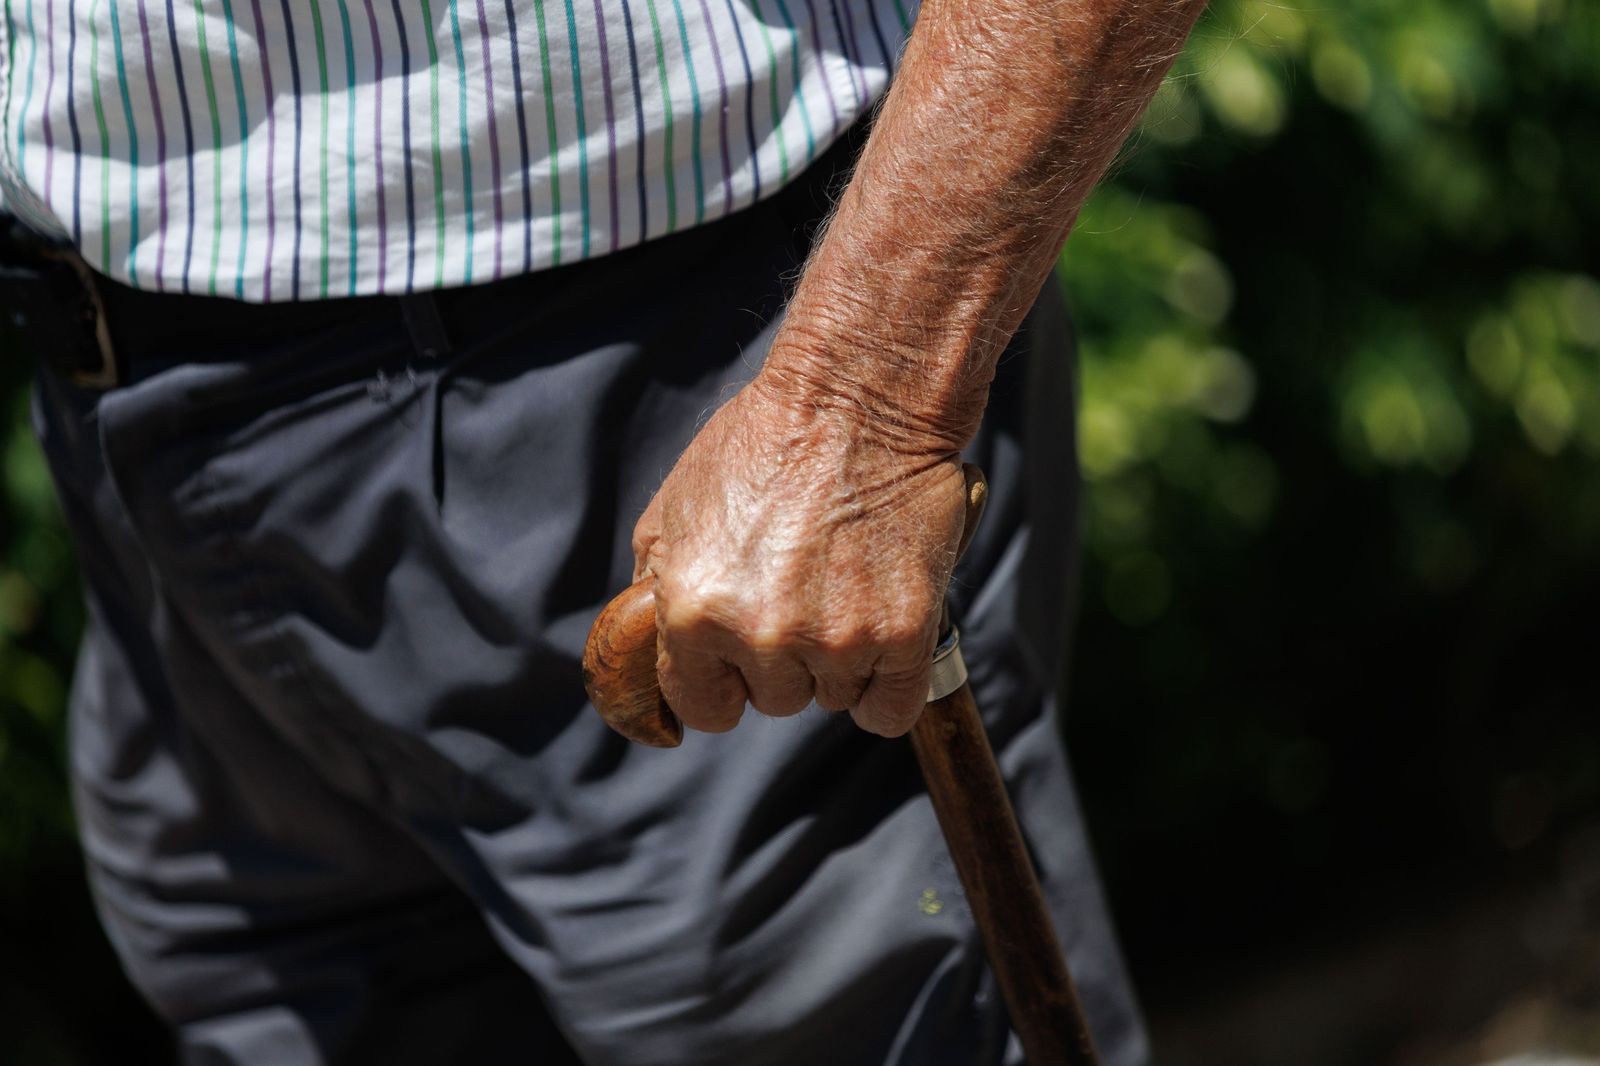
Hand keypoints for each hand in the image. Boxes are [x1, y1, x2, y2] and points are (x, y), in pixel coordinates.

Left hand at [630, 366, 968, 737]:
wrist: (858, 397)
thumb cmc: (765, 440)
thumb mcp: (676, 505)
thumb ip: (659, 585)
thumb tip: (656, 646)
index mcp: (693, 612)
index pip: (702, 708)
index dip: (721, 684)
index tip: (738, 664)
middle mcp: (760, 635)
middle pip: (774, 701)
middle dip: (784, 659)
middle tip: (803, 591)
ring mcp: (836, 639)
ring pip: (833, 698)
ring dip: (839, 661)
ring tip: (845, 585)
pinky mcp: (903, 633)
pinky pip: (889, 710)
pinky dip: (887, 685)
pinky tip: (883, 636)